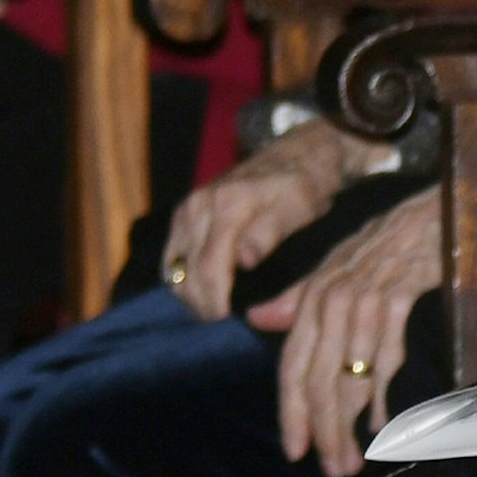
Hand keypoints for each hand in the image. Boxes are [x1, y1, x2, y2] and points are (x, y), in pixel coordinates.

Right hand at [161, 122, 353, 321]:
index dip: (214, 303)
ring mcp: (187, 208)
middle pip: (186, 273)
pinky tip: (202, 289)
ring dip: (188, 293)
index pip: (208, 271)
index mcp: (227, 207)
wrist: (298, 153)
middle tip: (222, 322)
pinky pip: (172, 256)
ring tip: (214, 309)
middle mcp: (199, 206)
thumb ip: (269, 233)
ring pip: (173, 267)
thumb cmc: (304, 185)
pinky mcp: (184, 212)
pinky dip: (182, 276)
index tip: (227, 322)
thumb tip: (244, 261)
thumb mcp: (299, 207)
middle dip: (200, 304)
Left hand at [249, 184, 443, 476]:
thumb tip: (258, 320)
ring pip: (349, 377)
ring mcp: (363, 302)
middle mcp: (330, 303)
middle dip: (323, 431)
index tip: (295, 451)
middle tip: (332, 469)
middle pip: (318, 381)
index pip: (293, 367)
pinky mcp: (396, 299)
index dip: (292, 412)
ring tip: (353, 459)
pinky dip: (383, 395)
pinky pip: (385, 357)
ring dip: (350, 424)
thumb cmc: (382, 246)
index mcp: (312, 300)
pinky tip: (383, 424)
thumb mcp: (333, 271)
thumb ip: (297, 300)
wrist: (428, 214)